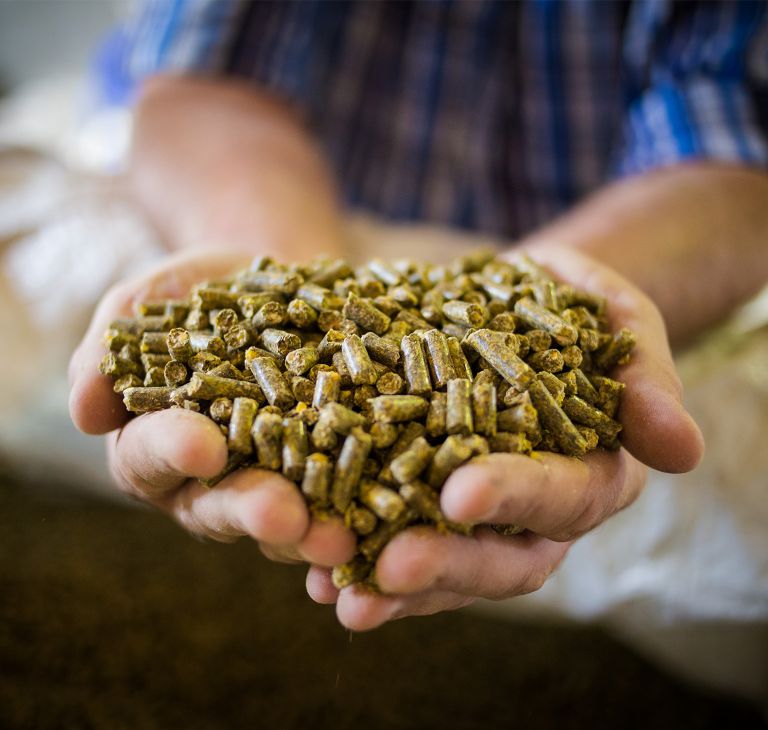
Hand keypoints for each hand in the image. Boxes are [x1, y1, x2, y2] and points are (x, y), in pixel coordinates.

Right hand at [69, 249, 355, 566]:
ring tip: (340, 537)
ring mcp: (276, 482)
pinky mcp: (332, 474)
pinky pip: (346, 502)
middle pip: (223, 507)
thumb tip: (84, 409)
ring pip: (288, 521)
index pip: (152, 456)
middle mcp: (212, 480)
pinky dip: (363, 513)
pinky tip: (385, 521)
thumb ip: (112, 347)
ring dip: (313, 533)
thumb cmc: (204, 290)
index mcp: (156, 445)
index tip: (203, 445)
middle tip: (281, 514)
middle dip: (252, 510)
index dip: (175, 451)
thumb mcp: (152, 300)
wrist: (281, 282)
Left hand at [306, 246, 704, 629]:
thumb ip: (645, 373)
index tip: (462, 494)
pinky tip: (310, 571)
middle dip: (446, 563)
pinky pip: (392, 538)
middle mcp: (535, 512)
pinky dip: (356, 556)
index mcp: (591, 470)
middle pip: (500, 556)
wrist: (508, 300)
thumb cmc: (568, 303)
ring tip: (335, 591)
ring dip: (391, 584)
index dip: (516, 497)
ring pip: (443, 564)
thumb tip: (681, 449)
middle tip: (387, 566)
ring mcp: (476, 517)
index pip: (562, 494)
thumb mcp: (613, 315)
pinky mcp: (421, 502)